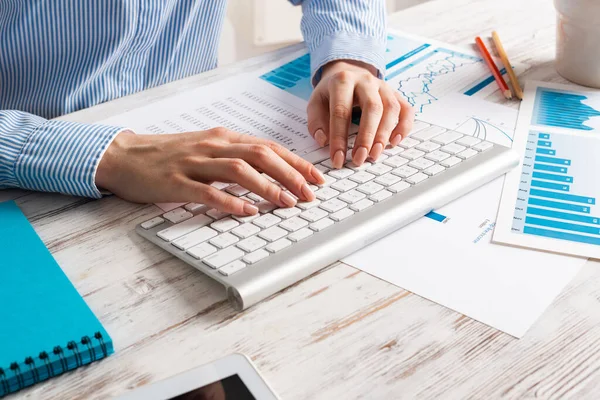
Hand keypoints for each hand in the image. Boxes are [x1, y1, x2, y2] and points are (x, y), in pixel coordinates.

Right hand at [95, 128, 324, 214]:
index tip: (317, 178)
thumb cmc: (168, 155)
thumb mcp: (206, 149)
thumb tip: (269, 171)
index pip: (268, 146)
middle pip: (260, 155)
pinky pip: (207, 192)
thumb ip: (234, 156)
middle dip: (290, 174)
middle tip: (310, 194)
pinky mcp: (175, 182)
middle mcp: (212, 146)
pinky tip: (248, 211)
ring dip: (267, 186)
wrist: (124, 156)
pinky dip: (230, 201)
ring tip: (287, 203)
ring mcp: (193, 162)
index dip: (295, 162)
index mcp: (222, 138)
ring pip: (238, 169)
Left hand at [307, 60, 414, 168]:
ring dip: (384, 134)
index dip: (339, 137)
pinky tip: (394, 142)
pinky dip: (404, 127)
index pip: (341, 111)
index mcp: (342, 81)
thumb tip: (324, 141)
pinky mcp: (396, 94)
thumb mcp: (315, 102)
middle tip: (360, 158)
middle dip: (366, 137)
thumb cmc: (330, 93)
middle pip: (372, 108)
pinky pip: (406, 109)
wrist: (347, 71)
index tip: (337, 159)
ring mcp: (384, 86)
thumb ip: (316, 122)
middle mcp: (366, 81)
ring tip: (375, 155)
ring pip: (391, 108)